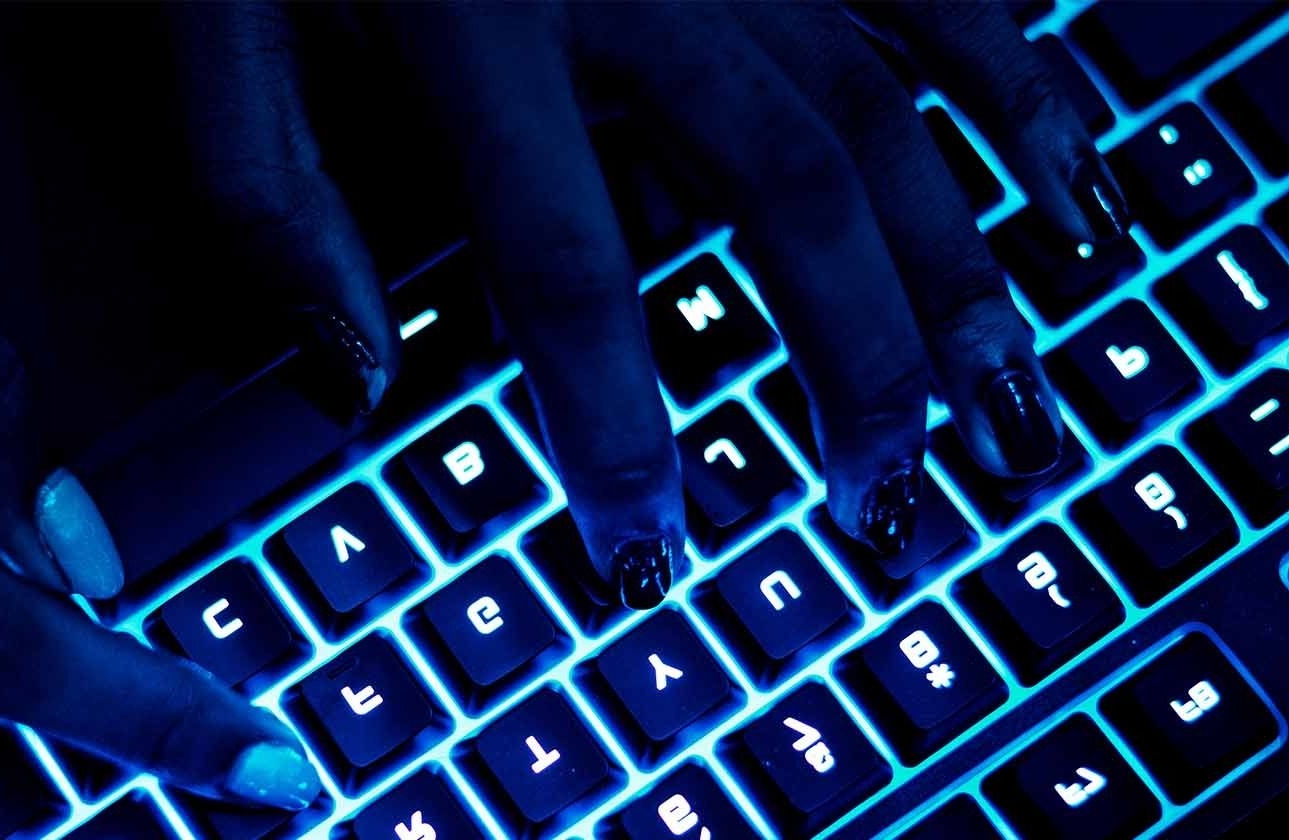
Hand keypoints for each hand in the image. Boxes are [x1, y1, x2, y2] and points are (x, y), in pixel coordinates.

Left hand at [179, 2, 1122, 606]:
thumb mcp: (219, 21)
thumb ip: (269, 199)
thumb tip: (354, 378)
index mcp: (482, 24)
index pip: (566, 269)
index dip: (615, 424)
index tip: (642, 543)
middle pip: (786, 194)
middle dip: (849, 366)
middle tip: (877, 498)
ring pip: (890, 105)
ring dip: (956, 264)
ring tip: (1000, 400)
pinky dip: (1018, 86)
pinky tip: (1069, 184)